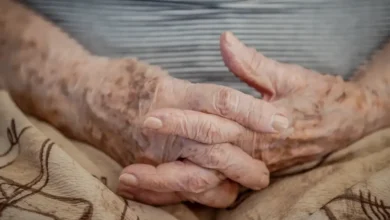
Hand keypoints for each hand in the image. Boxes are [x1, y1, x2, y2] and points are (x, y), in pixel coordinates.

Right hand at [77, 56, 287, 206]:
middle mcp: (166, 127)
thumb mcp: (164, 79)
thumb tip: (234, 109)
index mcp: (174, 96)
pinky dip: (197, 196)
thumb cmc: (126, 81)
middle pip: (216, 148)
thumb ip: (198, 96)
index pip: (222, 104)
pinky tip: (217, 195)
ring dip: (226, 186)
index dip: (254, 113)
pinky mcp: (143, 168)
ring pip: (197, 177)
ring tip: (246, 187)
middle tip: (265, 171)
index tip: (281, 122)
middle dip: (245, 163)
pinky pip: (173, 192)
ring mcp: (153, 152)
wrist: (82, 96)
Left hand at [132, 32, 381, 200]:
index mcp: (262, 131)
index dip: (181, 125)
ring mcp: (252, 169)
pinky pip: (214, 191)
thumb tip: (225, 41)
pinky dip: (185, 193)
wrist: (349, 122)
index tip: (151, 119)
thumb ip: (254, 65)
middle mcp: (255, 156)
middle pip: (203, 168)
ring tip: (133, 184)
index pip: (214, 130)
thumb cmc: (320, 97)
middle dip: (164, 168)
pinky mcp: (251, 174)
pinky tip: (158, 191)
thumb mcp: (290, 77)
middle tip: (127, 168)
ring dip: (168, 188)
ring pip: (205, 187)